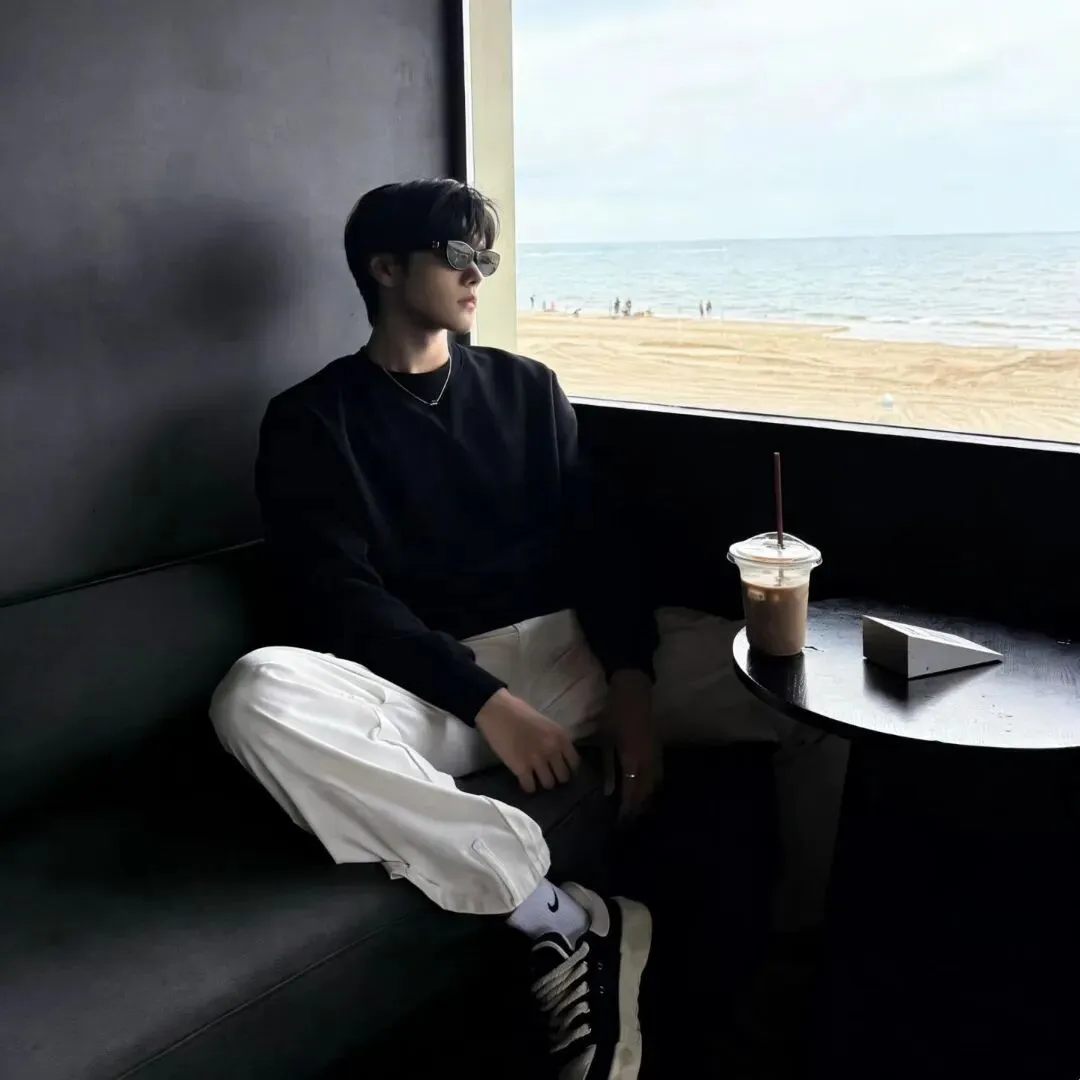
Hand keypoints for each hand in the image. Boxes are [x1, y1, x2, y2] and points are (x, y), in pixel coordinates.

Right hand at [475, 690, 580, 793]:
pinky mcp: (521, 768)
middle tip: (547, 774)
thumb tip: (559, 756)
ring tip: (535, 777)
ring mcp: (537, 760)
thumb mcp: (546, 723)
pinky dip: (527, 786)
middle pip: (563, 777)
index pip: (574, 763)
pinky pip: (530, 787)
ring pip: (548, 784)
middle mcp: (553, 749)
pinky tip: (524, 780)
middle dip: (556, 777)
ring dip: (542, 782)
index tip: (561, 769)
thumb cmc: (520, 712)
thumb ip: (555, 739)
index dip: (568, 768)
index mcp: (561, 736)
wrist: (496, 711)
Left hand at [601, 671, 662, 817]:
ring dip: (647, 798)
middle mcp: (648, 760)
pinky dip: (652, 786)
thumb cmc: (614, 714)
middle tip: (629, 820)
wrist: (634, 693)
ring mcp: (656, 755)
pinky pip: (658, 775)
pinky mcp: (659, 749)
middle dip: (638, 807)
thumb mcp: (606, 740)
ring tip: (638, 810)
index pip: (632, 790)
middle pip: (646, 791)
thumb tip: (608, 790)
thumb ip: (608, 766)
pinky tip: (646, 790)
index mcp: (632, 758)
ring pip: (655, 784)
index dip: (627, 807)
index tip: (621, 820)